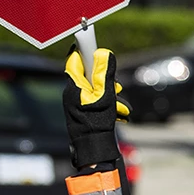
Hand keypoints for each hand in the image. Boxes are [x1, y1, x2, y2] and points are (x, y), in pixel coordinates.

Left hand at [63, 48, 130, 169]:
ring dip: (112, 96)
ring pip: (96, 90)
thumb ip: (105, 74)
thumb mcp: (105, 96)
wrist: (94, 148)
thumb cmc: (97, 123)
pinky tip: (117, 115)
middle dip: (106, 80)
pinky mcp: (83, 112)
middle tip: (117, 87)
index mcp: (74, 85)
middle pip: (90, 76)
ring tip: (119, 107)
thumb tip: (104, 54)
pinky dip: (109, 105)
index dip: (85, 52)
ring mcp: (77, 103)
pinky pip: (97, 102)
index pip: (76, 60)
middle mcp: (73, 93)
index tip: (93, 46)